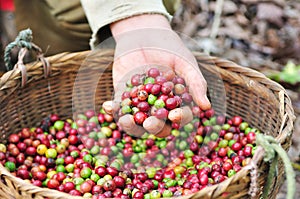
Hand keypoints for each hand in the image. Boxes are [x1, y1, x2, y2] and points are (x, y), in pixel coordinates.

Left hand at [107, 14, 210, 136]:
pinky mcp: (122, 96)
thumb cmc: (169, 47)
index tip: (174, 115)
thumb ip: (196, 83)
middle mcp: (159, 107)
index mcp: (177, 102)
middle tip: (149, 124)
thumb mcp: (185, 62)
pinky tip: (107, 107)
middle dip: (154, 127)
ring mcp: (140, 103)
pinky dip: (112, 109)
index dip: (180, 118)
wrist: (144, 33)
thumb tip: (207, 107)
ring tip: (126, 121)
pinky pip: (117, 107)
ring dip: (130, 125)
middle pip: (159, 125)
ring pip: (136, 122)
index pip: (181, 115)